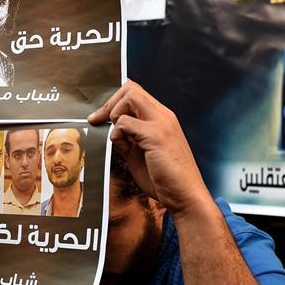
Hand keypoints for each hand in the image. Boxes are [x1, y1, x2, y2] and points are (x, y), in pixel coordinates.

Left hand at [88, 80, 208, 215]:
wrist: (186, 196)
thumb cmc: (166, 179)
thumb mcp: (142, 155)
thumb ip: (129, 141)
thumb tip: (113, 132)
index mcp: (162, 119)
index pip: (137, 94)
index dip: (116, 102)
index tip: (102, 117)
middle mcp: (163, 116)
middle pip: (131, 88)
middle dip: (110, 103)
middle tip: (98, 120)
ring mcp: (161, 123)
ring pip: (130, 96)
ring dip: (114, 114)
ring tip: (117, 136)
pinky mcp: (155, 136)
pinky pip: (125, 122)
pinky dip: (117, 134)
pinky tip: (123, 148)